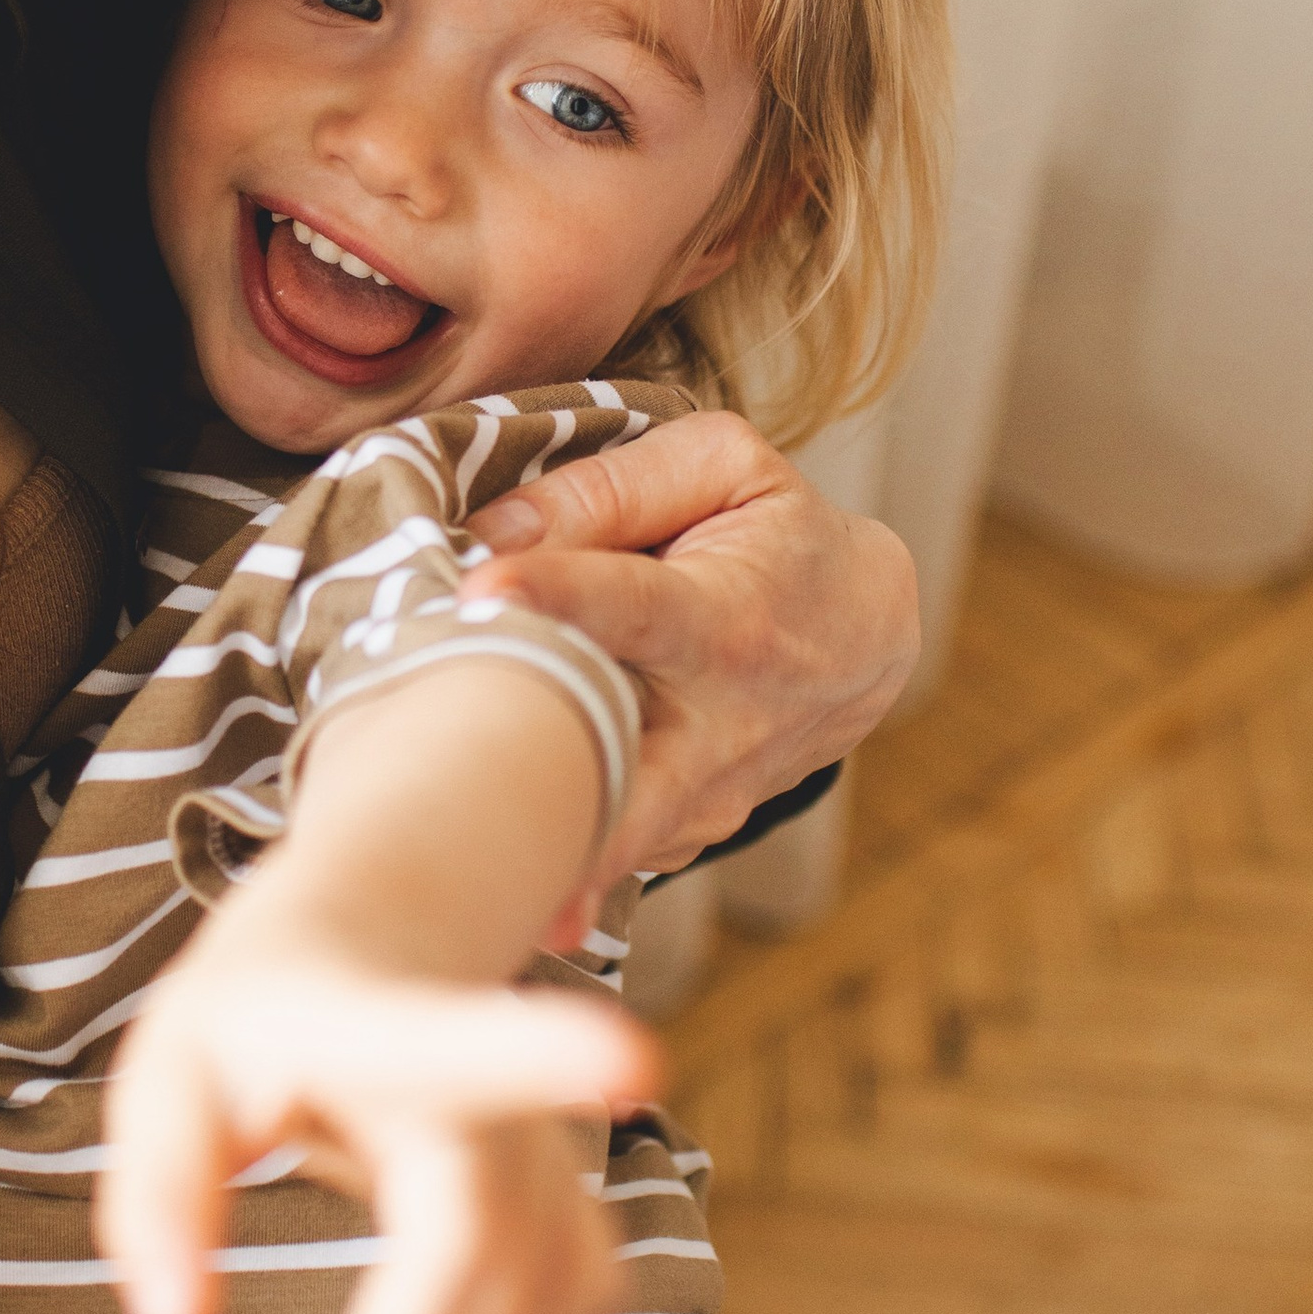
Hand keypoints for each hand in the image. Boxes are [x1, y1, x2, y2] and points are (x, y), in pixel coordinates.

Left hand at [97, 901, 658, 1313]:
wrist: (368, 943)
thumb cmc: (255, 1020)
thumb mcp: (165, 1076)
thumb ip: (158, 1195)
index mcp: (378, 1029)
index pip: (462, 1044)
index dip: (546, 1053)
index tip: (635, 1060)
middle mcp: (487, 1083)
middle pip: (484, 1240)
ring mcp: (545, 1137)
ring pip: (535, 1289)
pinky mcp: (573, 1188)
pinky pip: (574, 1294)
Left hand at [465, 408, 918, 906]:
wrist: (868, 639)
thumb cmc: (780, 537)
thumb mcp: (724, 471)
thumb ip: (610, 488)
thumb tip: (491, 531)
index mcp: (718, 615)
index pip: (631, 603)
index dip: (554, 595)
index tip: (477, 590)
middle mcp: (715, 725)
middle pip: (621, 776)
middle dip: (538, 797)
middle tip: (446, 808)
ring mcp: (702, 800)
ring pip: (604, 833)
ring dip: (526, 834)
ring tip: (443, 836)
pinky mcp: (682, 838)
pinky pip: (600, 842)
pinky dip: (546, 838)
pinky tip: (492, 831)